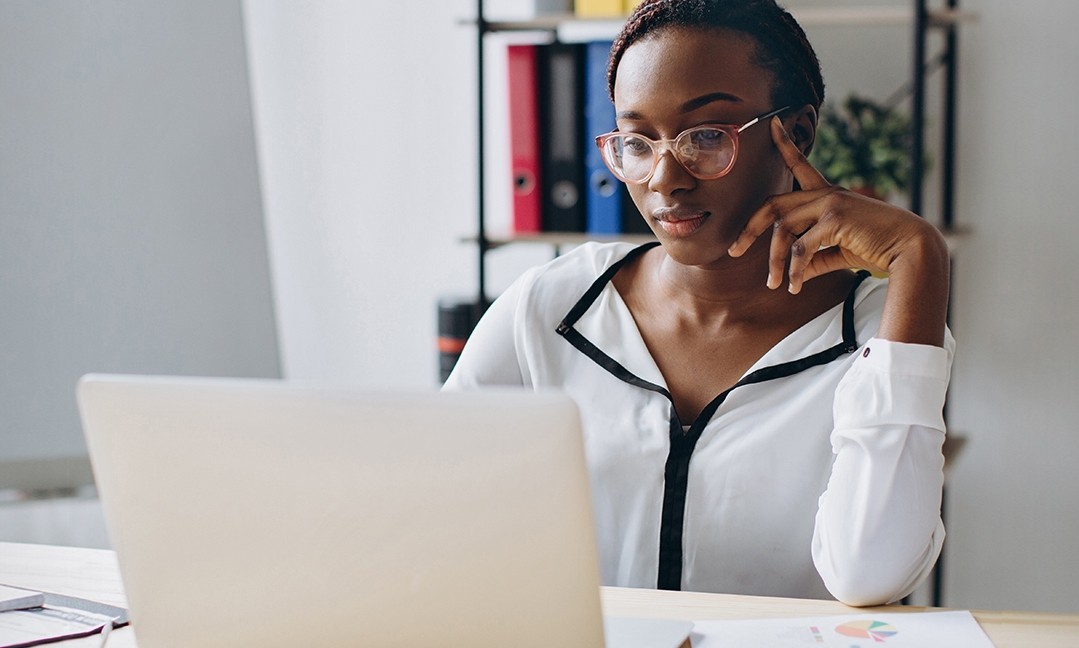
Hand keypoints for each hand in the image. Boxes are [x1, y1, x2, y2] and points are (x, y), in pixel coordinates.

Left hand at [728, 116, 949, 345]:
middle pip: (773, 205)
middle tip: (735, 251)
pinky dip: (795, 270)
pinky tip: (794, 287)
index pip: (800, 165)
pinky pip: (802, 247)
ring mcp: (830, 203)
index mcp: (828, 195)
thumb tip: (794, 275)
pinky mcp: (835, 219)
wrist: (910, 248)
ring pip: (784, 230)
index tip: (773, 124)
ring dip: (775, 261)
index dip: (785, 145)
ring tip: (773, 284)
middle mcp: (825, 194)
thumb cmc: (877, 248)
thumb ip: (814, 259)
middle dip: (750, 229)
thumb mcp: (839, 251)